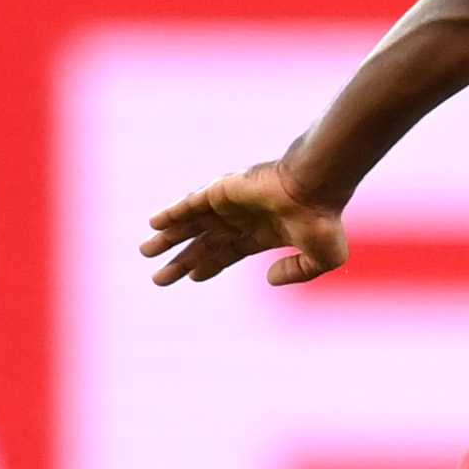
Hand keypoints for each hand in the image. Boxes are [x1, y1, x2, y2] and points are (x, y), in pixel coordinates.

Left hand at [140, 158, 345, 287]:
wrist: (316, 189)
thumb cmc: (323, 220)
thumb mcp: (320, 259)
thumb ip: (297, 273)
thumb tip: (268, 279)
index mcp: (263, 233)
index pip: (229, 252)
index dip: (209, 265)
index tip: (192, 277)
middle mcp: (242, 218)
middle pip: (204, 243)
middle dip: (181, 260)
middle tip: (158, 279)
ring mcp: (229, 204)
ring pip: (192, 224)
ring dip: (168, 238)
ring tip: (145, 251)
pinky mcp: (220, 191)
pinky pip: (189, 204)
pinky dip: (171, 214)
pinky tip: (153, 225)